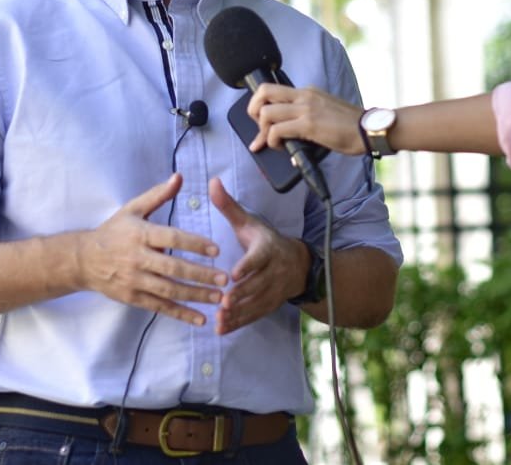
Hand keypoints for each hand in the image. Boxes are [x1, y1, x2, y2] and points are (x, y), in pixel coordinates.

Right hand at [73, 173, 227, 326]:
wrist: (84, 260)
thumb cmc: (113, 231)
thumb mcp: (133, 209)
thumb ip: (158, 195)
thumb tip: (179, 177)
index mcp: (141, 234)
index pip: (172, 239)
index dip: (194, 244)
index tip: (216, 249)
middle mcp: (138, 259)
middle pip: (173, 268)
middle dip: (200, 275)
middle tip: (225, 279)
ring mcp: (135, 281)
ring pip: (169, 291)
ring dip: (196, 296)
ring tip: (220, 298)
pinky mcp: (133, 298)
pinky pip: (160, 307)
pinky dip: (181, 314)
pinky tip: (200, 319)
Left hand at [210, 177, 308, 334]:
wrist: (298, 264)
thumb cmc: (265, 240)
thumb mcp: (249, 222)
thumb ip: (229, 206)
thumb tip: (212, 182)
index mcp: (267, 249)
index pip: (259, 258)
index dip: (248, 266)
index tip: (233, 274)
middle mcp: (274, 271)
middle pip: (258, 284)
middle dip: (241, 294)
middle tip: (224, 301)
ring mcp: (273, 290)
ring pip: (256, 303)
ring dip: (239, 312)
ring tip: (220, 317)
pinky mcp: (270, 305)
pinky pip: (255, 315)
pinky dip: (239, 323)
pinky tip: (222, 328)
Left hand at [246, 83, 366, 154]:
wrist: (369, 129)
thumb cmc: (351, 126)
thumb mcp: (325, 113)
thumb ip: (306, 120)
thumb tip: (291, 140)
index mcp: (307, 92)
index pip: (273, 89)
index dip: (261, 103)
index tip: (261, 121)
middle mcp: (303, 95)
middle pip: (263, 91)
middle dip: (252, 110)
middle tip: (258, 128)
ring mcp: (305, 109)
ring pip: (266, 112)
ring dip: (263, 130)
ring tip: (273, 142)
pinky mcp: (308, 124)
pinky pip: (277, 130)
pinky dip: (273, 140)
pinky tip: (281, 147)